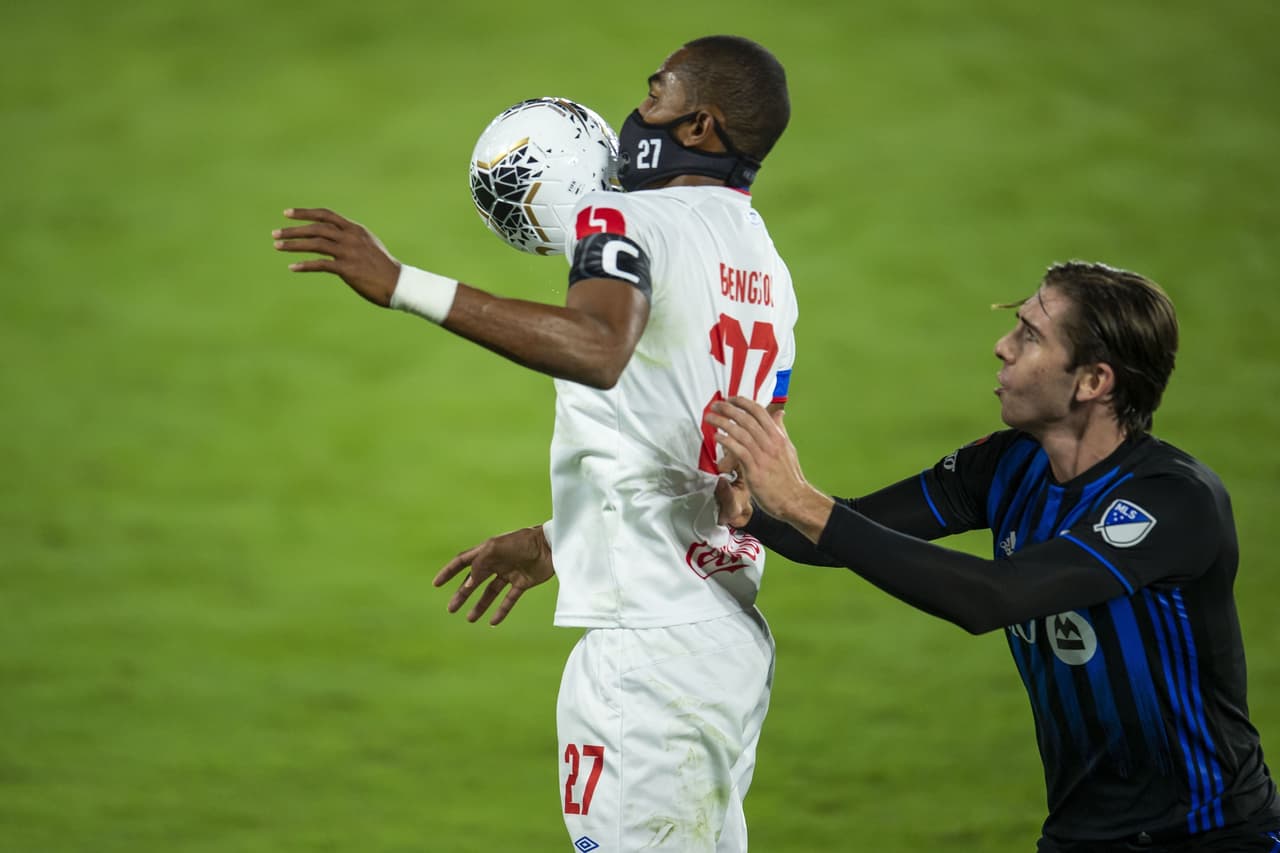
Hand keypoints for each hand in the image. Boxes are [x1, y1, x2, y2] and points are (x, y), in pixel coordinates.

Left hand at [273, 208, 400, 305]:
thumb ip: (352, 238)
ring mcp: (349, 252)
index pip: (326, 215)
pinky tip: (292, 267)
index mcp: (355, 229)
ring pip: (315, 244)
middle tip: (275, 233)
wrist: (398, 284)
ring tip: (277, 246)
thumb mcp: (369, 245)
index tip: (287, 214)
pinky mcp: (348, 269)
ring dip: (293, 244)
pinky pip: (321, 265)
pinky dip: (305, 265)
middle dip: (293, 229)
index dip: (305, 213)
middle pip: (316, 228)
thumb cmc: (383, 267)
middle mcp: (351, 237)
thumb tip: (336, 235)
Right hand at [432, 525, 555, 624]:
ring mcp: (509, 573)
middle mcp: (497, 562)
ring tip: (470, 619)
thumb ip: (480, 566)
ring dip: (479, 605)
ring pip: (490, 592)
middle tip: (451, 609)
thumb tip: (467, 585)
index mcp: (487, 551)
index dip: (449, 572)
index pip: (463, 561)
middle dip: (462, 594)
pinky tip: (493, 622)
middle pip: (474, 581)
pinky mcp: (523, 582)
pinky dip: (501, 611)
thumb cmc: (522, 541)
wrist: (551, 545)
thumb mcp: (496, 549)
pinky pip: (509, 599)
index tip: (436, 584)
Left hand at [705, 397, 833, 541]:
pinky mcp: (755, 470)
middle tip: (715, 405)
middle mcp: (771, 443)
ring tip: (710, 418)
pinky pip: (738, 451)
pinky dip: (726, 441)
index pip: (759, 411)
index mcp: (778, 436)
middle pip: (746, 419)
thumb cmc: (789, 476)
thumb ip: (780, 430)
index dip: (742, 402)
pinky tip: (716, 437)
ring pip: (740, 433)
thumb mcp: (788, 448)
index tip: (730, 399)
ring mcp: (763, 456)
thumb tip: (779, 414)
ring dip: (722, 422)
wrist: (795, 499)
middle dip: (728, 409)